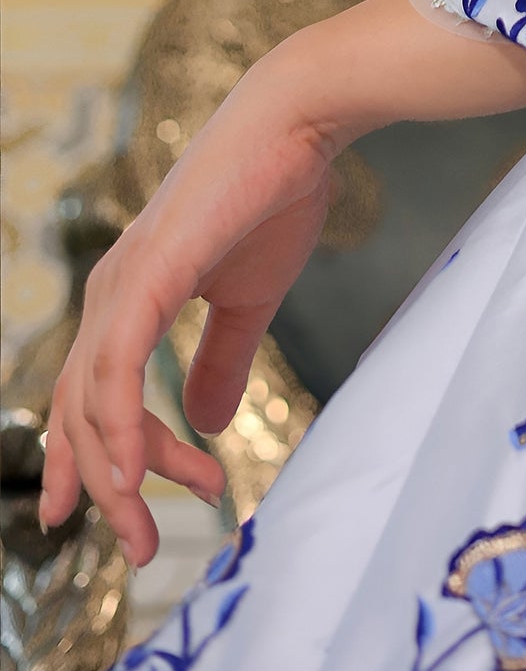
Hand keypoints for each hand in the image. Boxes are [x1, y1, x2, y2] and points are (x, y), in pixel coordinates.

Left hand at [40, 68, 335, 565]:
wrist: (298, 122)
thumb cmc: (276, 192)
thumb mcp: (252, 296)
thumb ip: (224, 356)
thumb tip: (206, 422)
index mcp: (130, 294)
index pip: (96, 396)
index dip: (101, 460)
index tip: (132, 510)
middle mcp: (111, 291)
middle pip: (82, 414)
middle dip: (106, 489)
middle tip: (141, 548)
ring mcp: (123, 282)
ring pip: (93, 403)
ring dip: (116, 476)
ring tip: (146, 529)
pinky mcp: (147, 275)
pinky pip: (117, 370)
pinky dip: (119, 428)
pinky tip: (130, 473)